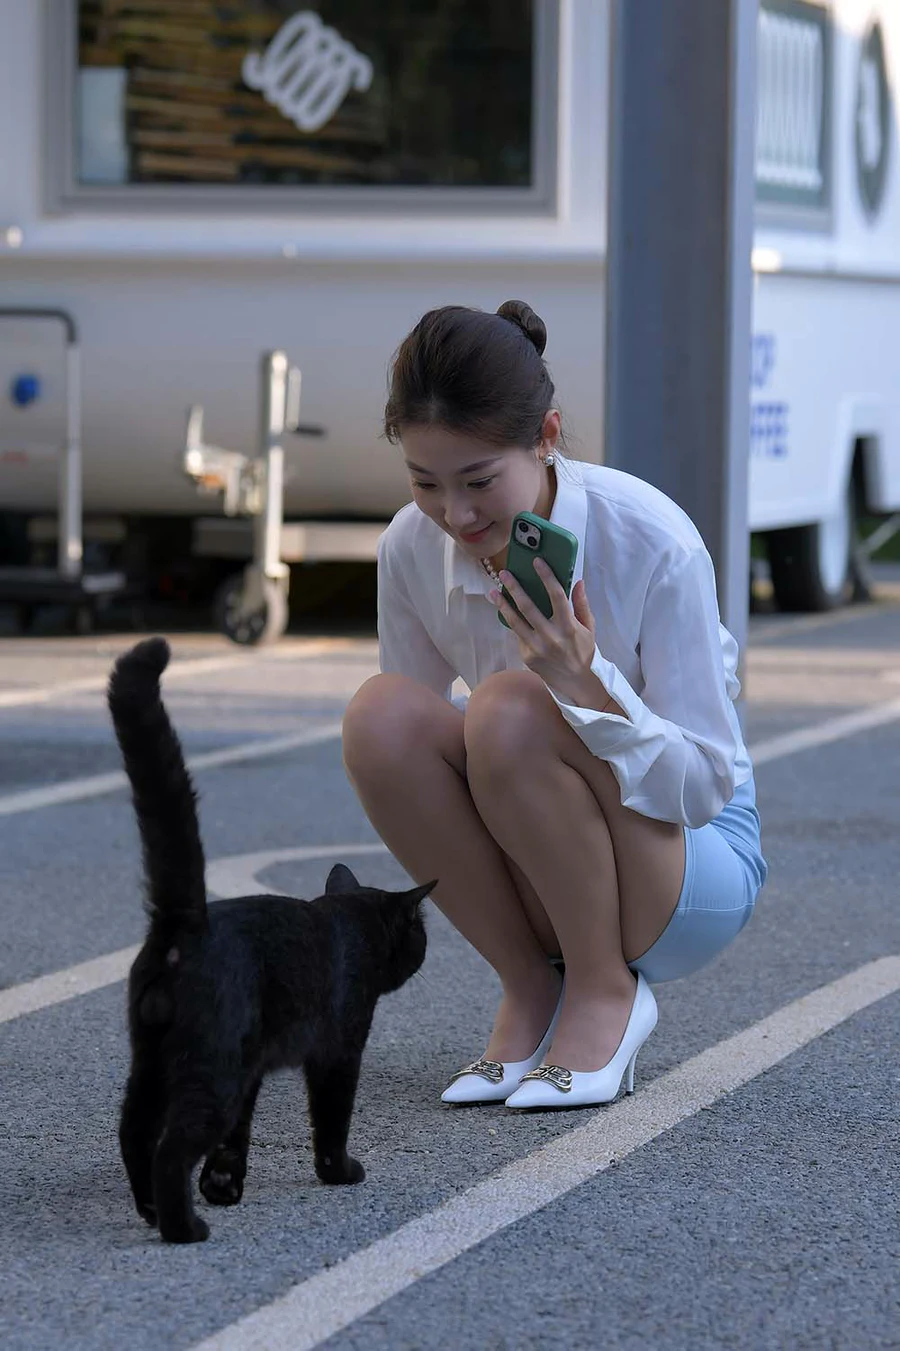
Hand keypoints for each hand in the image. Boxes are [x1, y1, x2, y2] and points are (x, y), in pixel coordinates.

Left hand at [490, 558, 597, 702]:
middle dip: (514, 588)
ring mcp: (537, 647)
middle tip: (504, 573)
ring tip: (493, 592)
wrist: (576, 682)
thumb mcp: (588, 627)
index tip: (537, 562)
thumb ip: (581, 604)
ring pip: (515, 621)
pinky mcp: (527, 656)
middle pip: (528, 607)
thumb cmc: (584, 651)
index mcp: (568, 626)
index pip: (556, 595)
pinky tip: (504, 610)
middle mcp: (551, 636)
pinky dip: (511, 621)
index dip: (546, 576)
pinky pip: (518, 634)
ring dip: (502, 604)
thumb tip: (577, 581)